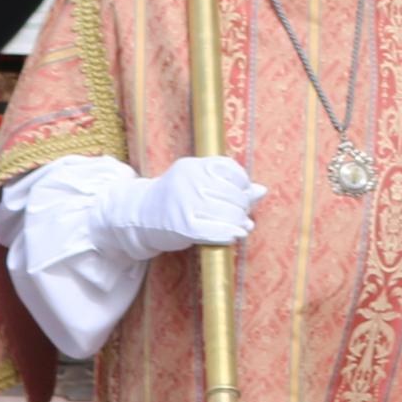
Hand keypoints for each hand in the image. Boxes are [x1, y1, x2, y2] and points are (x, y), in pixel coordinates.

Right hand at [111, 155, 267, 259]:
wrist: (139, 217)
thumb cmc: (175, 199)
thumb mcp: (199, 184)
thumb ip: (230, 186)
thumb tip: (262, 190)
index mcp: (194, 166)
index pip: (232, 171)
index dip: (243, 185)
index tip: (242, 194)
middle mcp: (189, 181)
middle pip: (233, 194)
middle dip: (243, 207)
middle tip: (243, 216)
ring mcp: (185, 204)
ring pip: (228, 213)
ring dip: (240, 223)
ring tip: (242, 227)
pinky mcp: (183, 227)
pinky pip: (216, 231)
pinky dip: (230, 234)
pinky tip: (234, 235)